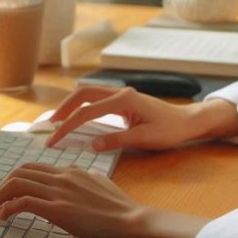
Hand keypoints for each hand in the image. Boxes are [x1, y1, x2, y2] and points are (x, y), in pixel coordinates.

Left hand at [0, 164, 142, 237]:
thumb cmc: (122, 210)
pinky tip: (4, 216)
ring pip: (17, 183)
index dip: (17, 178)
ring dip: (0, 195)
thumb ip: (87, 180)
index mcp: (73, 171)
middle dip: (2, 185)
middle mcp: (63, 176)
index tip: (9, 191)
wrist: (134, 222)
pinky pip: (23, 202)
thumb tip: (80, 180)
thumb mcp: (102, 184)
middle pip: (21, 172)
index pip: (35, 167)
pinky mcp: (58, 209)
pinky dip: (8, 208)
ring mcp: (60, 192)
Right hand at [46, 85, 237, 151]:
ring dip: (71, 105)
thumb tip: (92, 145)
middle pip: (82, 94)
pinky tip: (76, 118)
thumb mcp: (144, 139)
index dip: (68, 126)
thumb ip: (117, 140)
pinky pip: (96, 99)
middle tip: (49, 126)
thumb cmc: (170, 131)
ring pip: (88, 94)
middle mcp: (120, 92)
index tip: (54, 140)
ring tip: (56, 121)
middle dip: (63, 109)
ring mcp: (121, 94)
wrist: (189, 121)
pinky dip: (82, 107)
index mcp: (124, 100)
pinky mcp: (122, 100)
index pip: (87, 111)